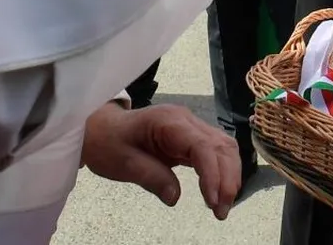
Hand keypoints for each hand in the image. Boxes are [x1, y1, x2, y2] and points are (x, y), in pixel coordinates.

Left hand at [81, 103, 241, 220]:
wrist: (102, 128)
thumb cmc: (109, 143)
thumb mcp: (123, 163)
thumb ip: (151, 178)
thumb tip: (175, 198)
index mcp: (168, 122)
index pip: (202, 146)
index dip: (212, 173)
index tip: (213, 201)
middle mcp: (186, 120)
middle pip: (221, 146)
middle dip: (227, 179)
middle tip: (221, 211)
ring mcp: (191, 126)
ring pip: (224, 148)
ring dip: (229, 177)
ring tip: (222, 206)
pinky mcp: (192, 137)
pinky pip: (216, 151)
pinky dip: (222, 171)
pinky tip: (219, 191)